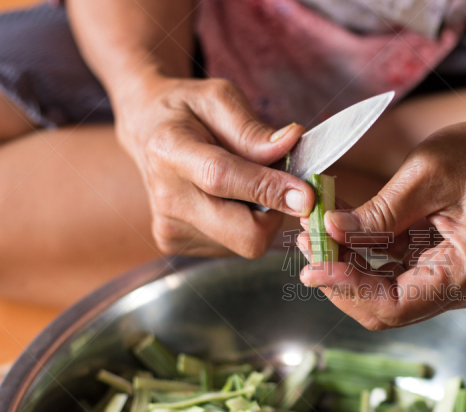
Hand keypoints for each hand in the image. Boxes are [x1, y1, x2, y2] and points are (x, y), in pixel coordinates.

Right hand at [115, 76, 313, 256]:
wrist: (146, 130)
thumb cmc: (187, 110)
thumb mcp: (218, 98)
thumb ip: (252, 128)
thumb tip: (291, 143)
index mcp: (169, 150)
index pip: (224, 178)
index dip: (270, 189)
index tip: (306, 195)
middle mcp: (166, 197)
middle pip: (243, 233)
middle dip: (276, 213)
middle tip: (282, 185)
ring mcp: (169, 228)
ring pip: (245, 242)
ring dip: (260, 217)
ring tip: (244, 185)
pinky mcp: (175, 245)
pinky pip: (233, 246)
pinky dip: (243, 224)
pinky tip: (228, 200)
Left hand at [298, 115, 465, 329]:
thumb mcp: (429, 174)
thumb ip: (380, 211)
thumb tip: (332, 231)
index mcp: (465, 272)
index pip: (394, 305)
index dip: (347, 290)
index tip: (312, 265)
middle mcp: (460, 286)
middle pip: (386, 307)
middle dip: (342, 280)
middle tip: (307, 244)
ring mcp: (451, 276)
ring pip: (387, 290)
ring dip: (349, 265)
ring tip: (317, 230)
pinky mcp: (443, 261)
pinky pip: (398, 270)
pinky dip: (367, 253)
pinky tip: (343, 225)